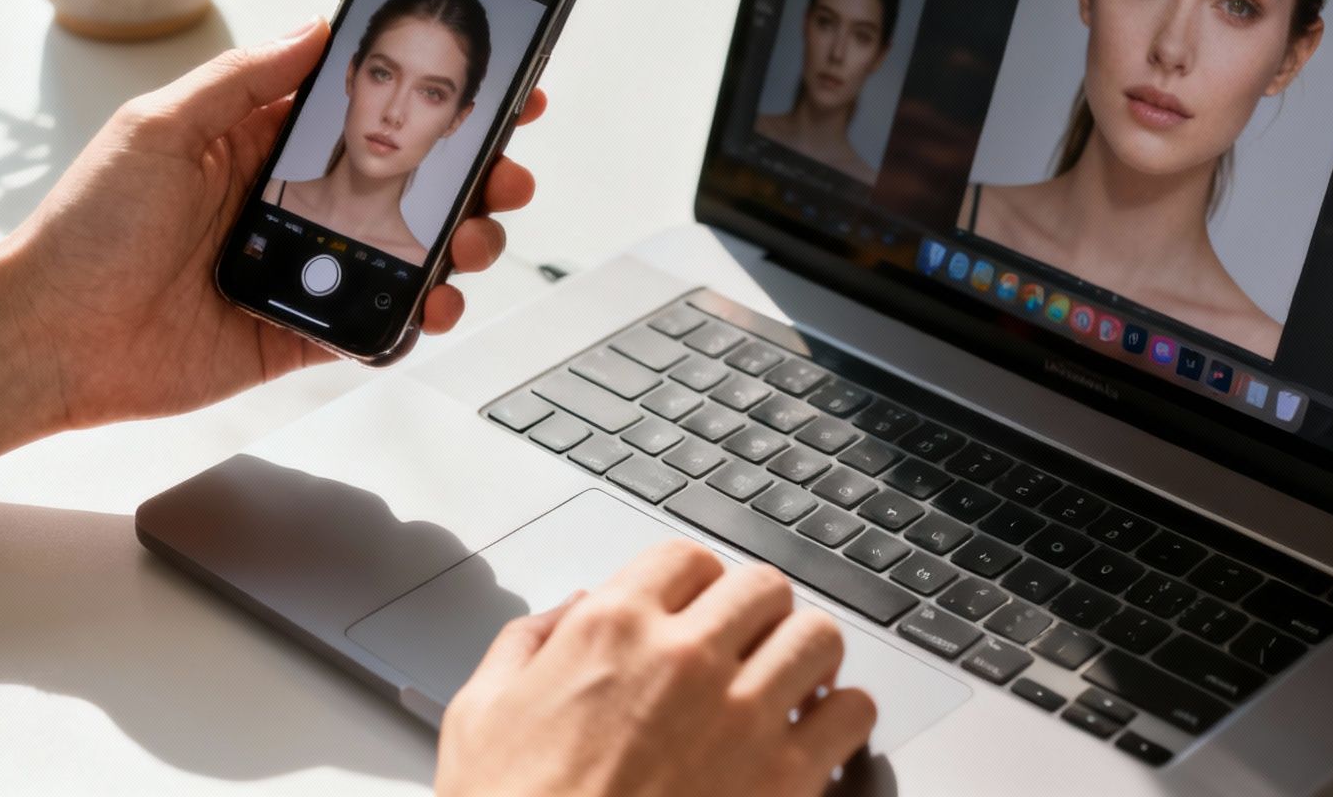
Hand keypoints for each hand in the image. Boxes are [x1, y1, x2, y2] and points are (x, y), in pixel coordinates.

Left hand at [16, 18, 542, 427]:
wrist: (50, 335)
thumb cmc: (85, 229)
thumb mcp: (160, 126)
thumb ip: (244, 80)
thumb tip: (316, 28)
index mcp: (260, 144)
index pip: (365, 110)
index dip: (431, 98)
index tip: (495, 85)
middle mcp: (291, 202)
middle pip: (406, 182)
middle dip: (472, 174)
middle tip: (505, 172)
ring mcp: (303, 269)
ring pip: (407, 253)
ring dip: (458, 243)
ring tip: (472, 240)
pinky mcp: (300, 332)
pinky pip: (378, 323)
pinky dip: (419, 316)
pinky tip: (436, 303)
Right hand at [434, 540, 876, 796]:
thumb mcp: (479, 715)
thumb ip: (526, 644)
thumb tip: (570, 610)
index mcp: (611, 629)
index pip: (687, 558)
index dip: (697, 584)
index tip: (700, 609)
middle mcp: (683, 657)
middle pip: (762, 587)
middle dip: (759, 615)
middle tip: (750, 646)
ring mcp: (741, 715)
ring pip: (818, 637)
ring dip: (808, 657)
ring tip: (795, 683)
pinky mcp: (784, 777)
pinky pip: (853, 713)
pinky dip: (844, 718)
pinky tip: (819, 735)